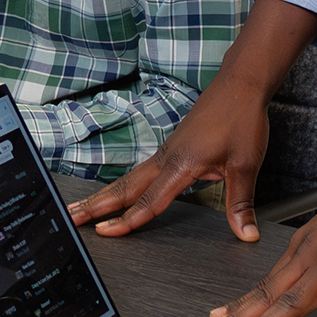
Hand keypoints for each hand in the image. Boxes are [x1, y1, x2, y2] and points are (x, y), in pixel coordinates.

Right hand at [69, 75, 269, 240]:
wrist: (241, 82)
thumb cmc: (241, 117)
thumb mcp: (245, 163)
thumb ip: (240, 202)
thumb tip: (246, 234)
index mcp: (181, 162)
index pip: (151, 200)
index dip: (129, 220)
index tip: (106, 233)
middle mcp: (168, 155)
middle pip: (126, 187)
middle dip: (97, 205)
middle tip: (71, 219)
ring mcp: (168, 149)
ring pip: (130, 178)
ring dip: (106, 195)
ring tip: (83, 208)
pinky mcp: (173, 146)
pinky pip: (142, 170)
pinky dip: (125, 185)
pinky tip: (121, 192)